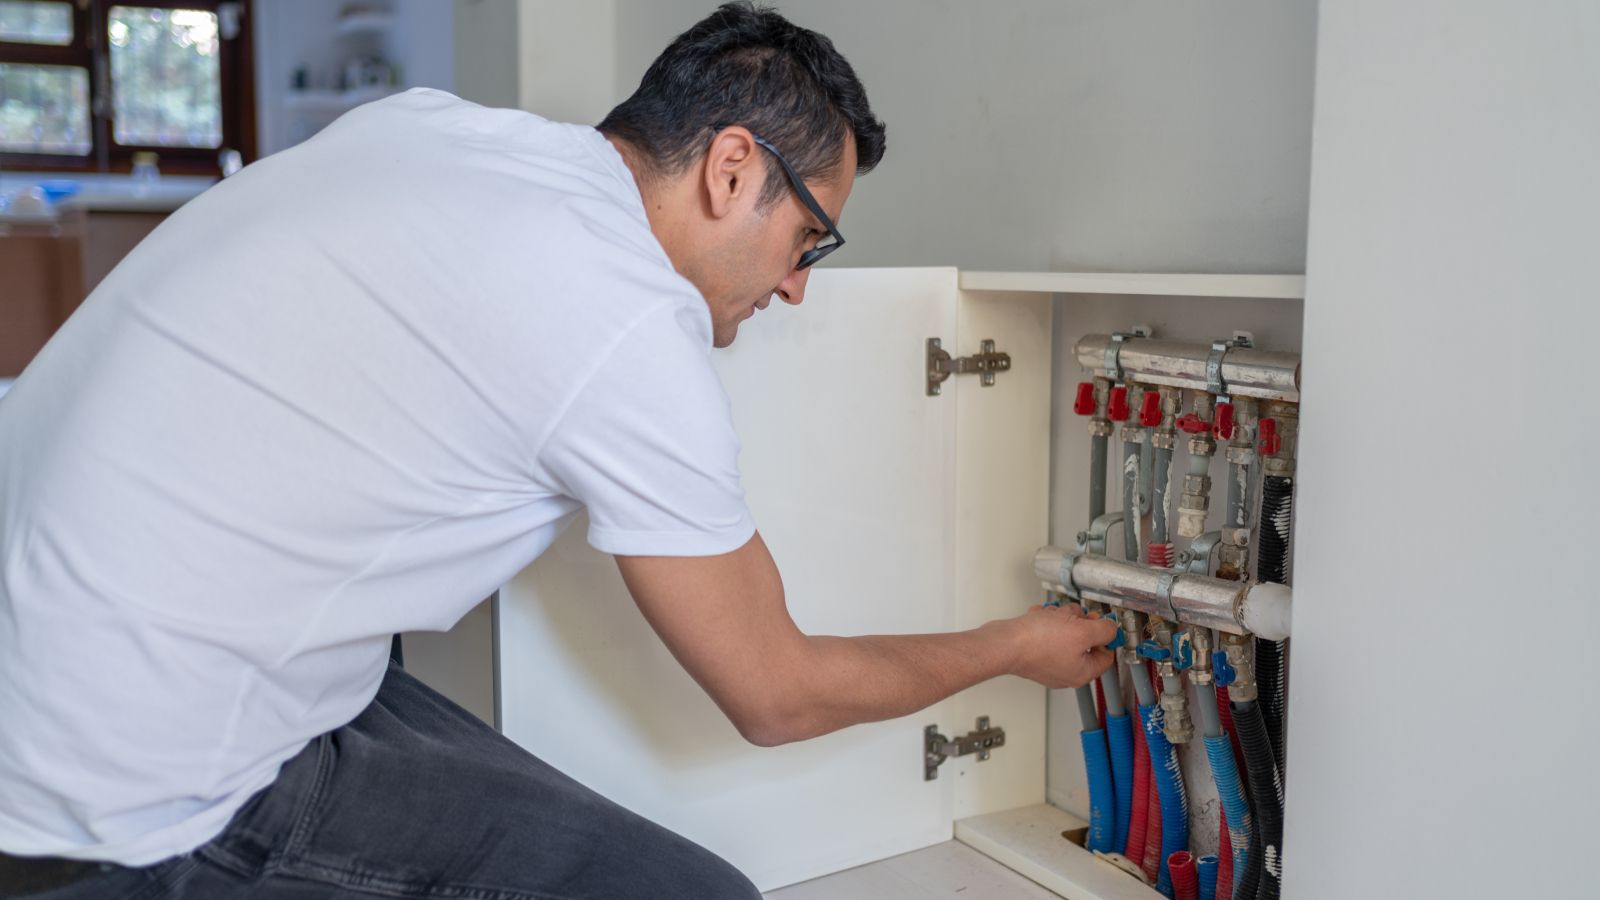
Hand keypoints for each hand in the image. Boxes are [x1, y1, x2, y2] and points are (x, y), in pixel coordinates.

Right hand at [998, 604, 1119, 688]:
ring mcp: (1047, 661)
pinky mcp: (1033, 652)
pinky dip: (1043, 622)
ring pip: (1064, 633)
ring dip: (1060, 619)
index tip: (1100, 621)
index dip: (1105, 635)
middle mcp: (1065, 671)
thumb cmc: (1038, 642)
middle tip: (1071, 616)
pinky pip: (1046, 632)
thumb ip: (1104, 630)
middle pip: (1084, 641)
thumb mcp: (1083, 632)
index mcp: (1081, 672)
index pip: (1106, 655)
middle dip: (1078, 622)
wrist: (1004, 643)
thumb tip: (1111, 629)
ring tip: (1050, 616)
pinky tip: (1038, 619)